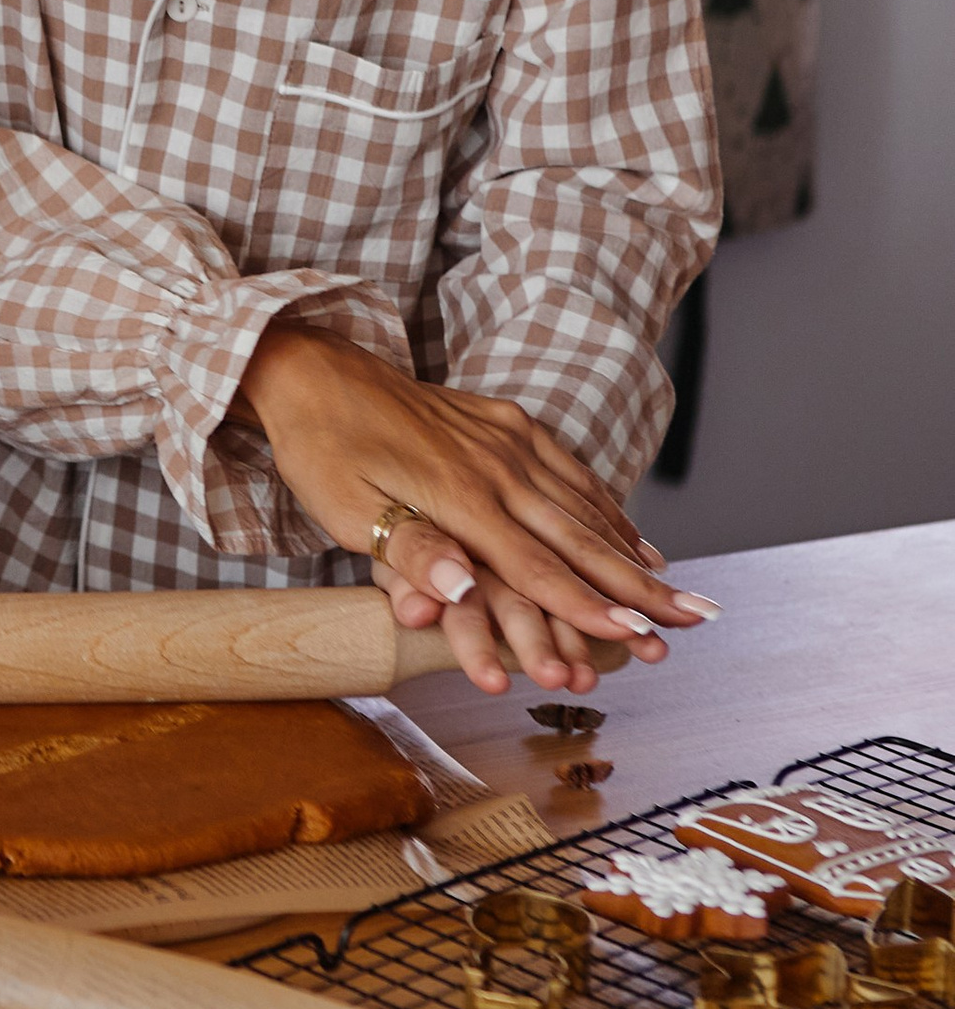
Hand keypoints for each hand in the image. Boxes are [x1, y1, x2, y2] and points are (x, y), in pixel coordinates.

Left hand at [239, 327, 713, 697]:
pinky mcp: (504, 423)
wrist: (313, 370)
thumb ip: (407, 551)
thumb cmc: (322, 448)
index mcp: (461, 495)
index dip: (588, 608)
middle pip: (580, 540)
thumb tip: (459, 591)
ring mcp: (506, 440)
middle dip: (641, 588)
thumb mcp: (344, 509)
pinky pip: (569, 472)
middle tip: (695, 622)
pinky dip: (608, 509)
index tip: (638, 638)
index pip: (537, 566)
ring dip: (636, 554)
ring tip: (683, 593)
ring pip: (585, 507)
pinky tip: (634, 537)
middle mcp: (498, 465)